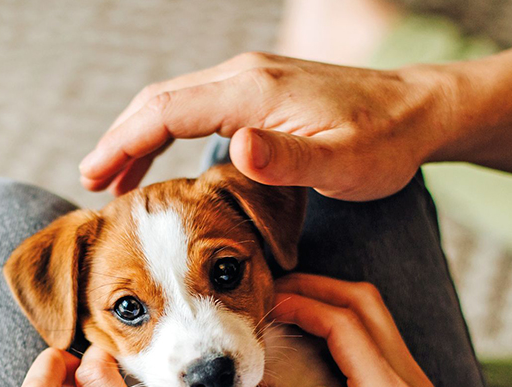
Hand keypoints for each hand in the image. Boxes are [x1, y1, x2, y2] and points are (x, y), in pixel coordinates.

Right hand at [79, 52, 447, 199]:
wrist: (420, 110)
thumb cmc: (385, 143)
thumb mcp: (342, 162)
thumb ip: (287, 159)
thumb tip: (234, 147)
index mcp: (253, 91)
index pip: (166, 110)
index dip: (124, 144)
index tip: (93, 179)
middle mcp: (244, 76)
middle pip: (159, 101)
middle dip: (120, 140)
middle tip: (91, 185)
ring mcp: (251, 81)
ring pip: (175, 102)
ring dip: (139, 137)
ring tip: (115, 181)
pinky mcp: (261, 93)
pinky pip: (197, 107)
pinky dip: (167, 133)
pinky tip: (166, 164)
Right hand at [266, 275, 511, 386]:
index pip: (347, 323)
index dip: (302, 303)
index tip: (265, 303)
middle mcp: (412, 385)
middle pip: (367, 303)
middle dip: (318, 287)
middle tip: (272, 290)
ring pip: (375, 316)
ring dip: (330, 302)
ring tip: (285, 305)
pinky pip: (378, 339)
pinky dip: (342, 324)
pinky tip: (308, 336)